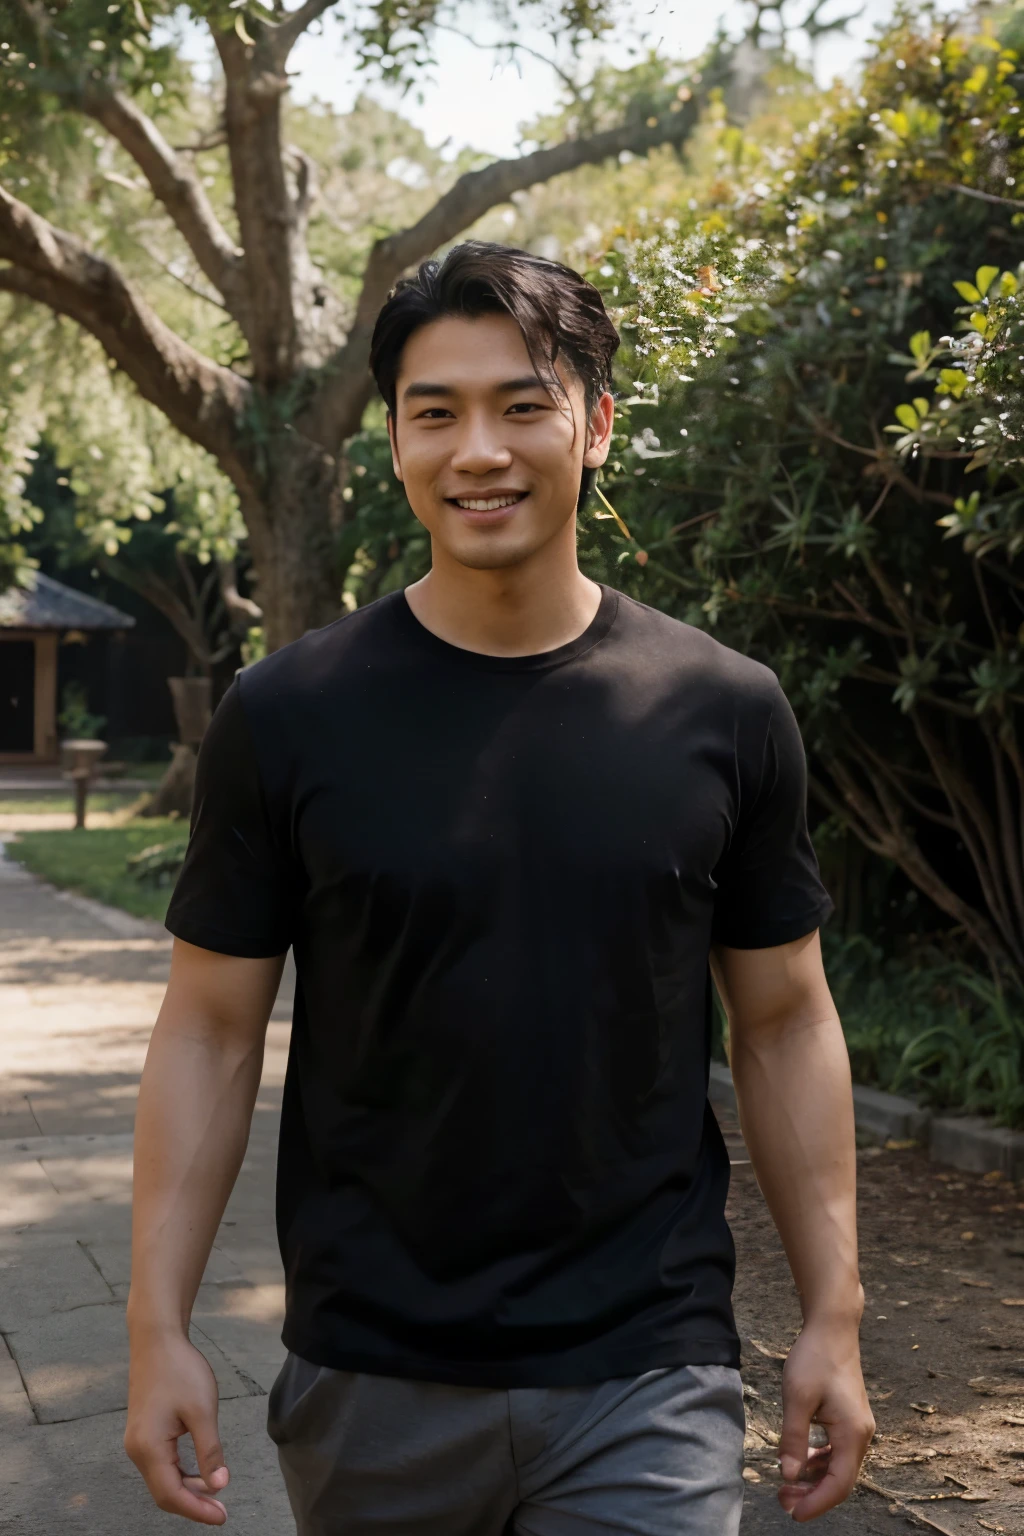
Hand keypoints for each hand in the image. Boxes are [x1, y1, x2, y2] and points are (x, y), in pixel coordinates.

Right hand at [125, 1330, 229, 1523]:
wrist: (157, 1340)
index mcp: (148, 1448)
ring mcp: (138, 1442)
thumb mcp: (202, 1411)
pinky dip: (180, 1474)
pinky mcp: (144, 1433)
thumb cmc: (180, 1370)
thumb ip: (210, 1451)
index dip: (197, 1510)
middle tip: (222, 1510)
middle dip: (193, 1504)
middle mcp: (137, 1450)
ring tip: (215, 1492)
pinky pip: (161, 1464)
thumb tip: (219, 1485)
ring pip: (162, 1479)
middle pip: (164, 1492)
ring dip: (188, 1489)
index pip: (171, 1495)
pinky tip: (200, 1472)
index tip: (222, 1517)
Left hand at [776, 1318, 874, 1521]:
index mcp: (852, 1433)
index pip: (839, 1484)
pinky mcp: (849, 1419)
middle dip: (813, 1495)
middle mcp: (860, 1435)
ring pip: (838, 1467)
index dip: (817, 1504)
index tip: (793, 1514)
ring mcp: (857, 1427)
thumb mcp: (797, 1397)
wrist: (832, 1328)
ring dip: (814, 1479)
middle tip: (782, 1500)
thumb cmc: (814, 1358)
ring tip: (786, 1485)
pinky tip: (800, 1461)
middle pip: (840, 1480)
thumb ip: (794, 1439)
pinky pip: (836, 1451)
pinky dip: (819, 1461)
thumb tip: (789, 1476)